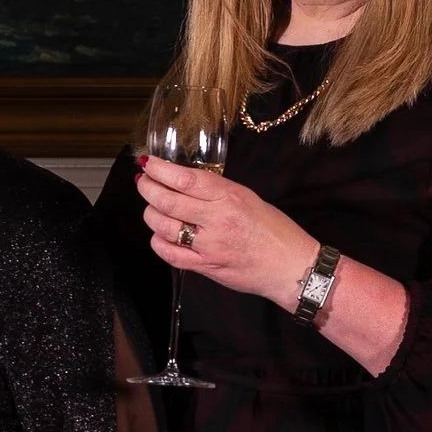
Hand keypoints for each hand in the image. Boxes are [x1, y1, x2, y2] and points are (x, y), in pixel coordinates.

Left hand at [136, 156, 316, 307]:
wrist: (290, 265)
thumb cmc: (274, 230)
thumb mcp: (248, 198)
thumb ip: (216, 191)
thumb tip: (183, 182)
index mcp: (230, 197)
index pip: (186, 179)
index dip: (160, 170)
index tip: (148, 163)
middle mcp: (218, 220)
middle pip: (168, 202)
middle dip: (148, 189)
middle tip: (142, 182)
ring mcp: (209, 246)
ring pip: (164, 227)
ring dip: (150, 214)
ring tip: (151, 207)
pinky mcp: (205, 267)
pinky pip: (170, 254)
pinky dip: (158, 242)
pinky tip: (160, 234)